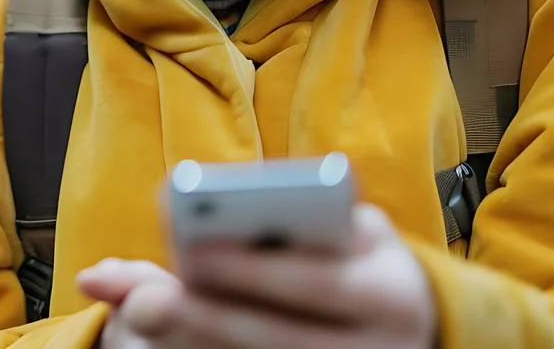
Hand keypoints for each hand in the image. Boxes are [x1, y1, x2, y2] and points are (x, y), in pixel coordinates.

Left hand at [77, 204, 436, 348]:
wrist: (411, 320)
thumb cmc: (357, 256)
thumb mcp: (343, 226)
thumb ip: (274, 217)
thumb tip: (189, 217)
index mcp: (390, 291)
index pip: (318, 282)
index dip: (254, 270)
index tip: (196, 252)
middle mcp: (378, 347)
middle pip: (276, 337)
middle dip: (204, 316)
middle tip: (144, 300)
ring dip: (196, 341)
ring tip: (142, 314)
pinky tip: (170, 339)